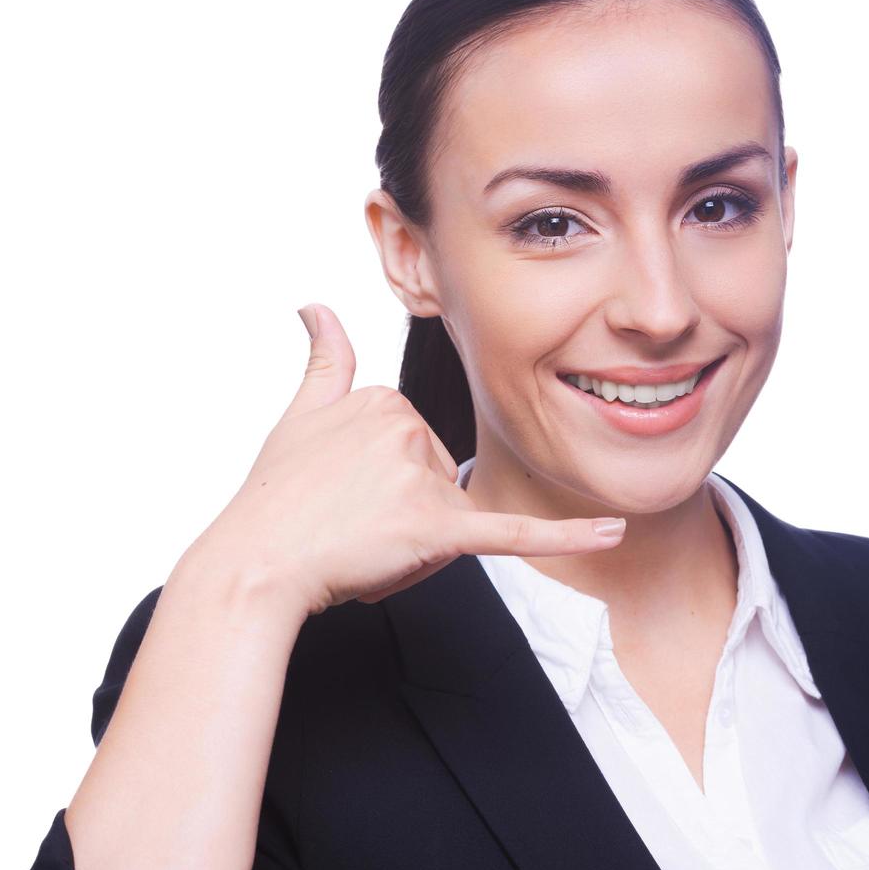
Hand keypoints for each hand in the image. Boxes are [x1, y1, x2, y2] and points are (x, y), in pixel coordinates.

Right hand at [188, 303, 626, 618]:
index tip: (343, 495)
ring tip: (364, 544)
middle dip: (406, 513)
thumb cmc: (276, 500)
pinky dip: (565, 536)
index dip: (385, 484)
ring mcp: (420, 475)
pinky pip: (511, 532)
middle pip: (439, 479)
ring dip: (417, 541)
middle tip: (351, 525)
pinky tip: (613, 531)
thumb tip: (315, 306)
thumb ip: (324, 360)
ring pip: (452, 515)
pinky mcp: (435, 526)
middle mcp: (405, 425)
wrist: (255, 563)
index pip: (417, 449)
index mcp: (384, 396)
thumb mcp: (299, 417)